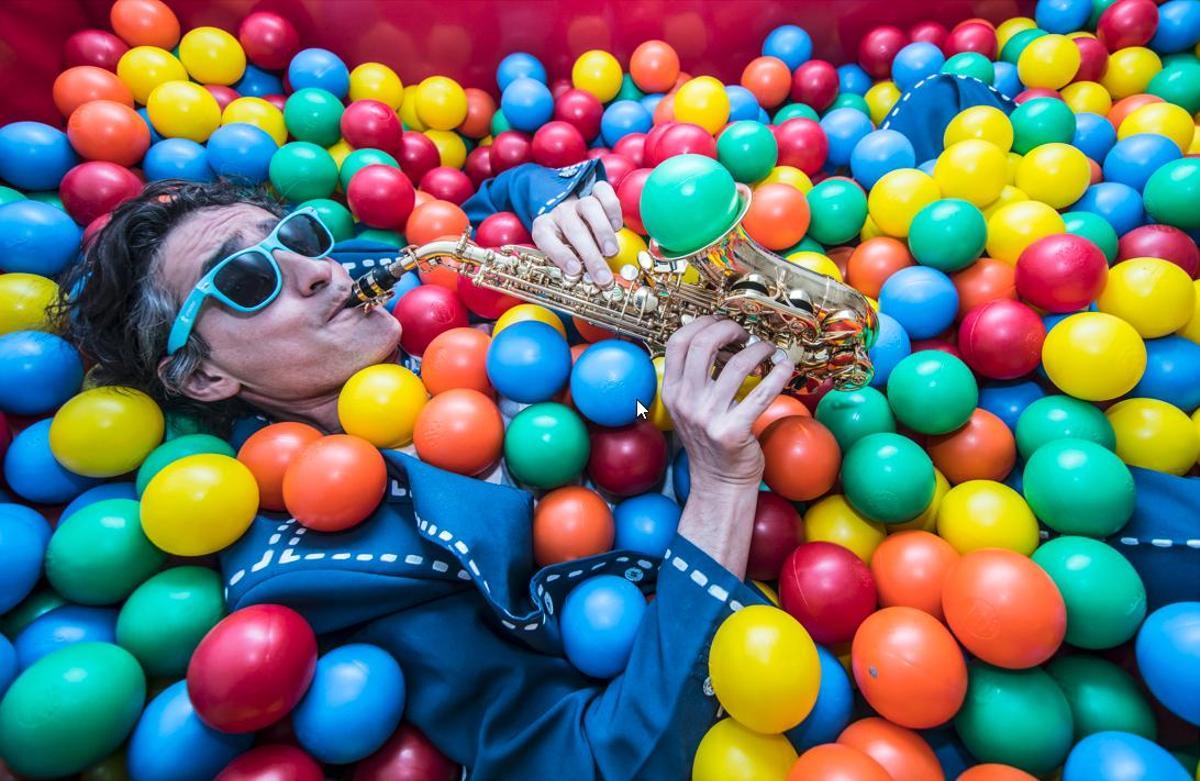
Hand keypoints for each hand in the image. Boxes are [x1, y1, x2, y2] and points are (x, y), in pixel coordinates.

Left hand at [530, 180, 622, 287]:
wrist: (571, 215)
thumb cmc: (567, 244)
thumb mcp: (562, 256)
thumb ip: (570, 267)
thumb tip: (586, 282)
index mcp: (544, 228)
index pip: (545, 238)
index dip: (559, 254)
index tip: (575, 271)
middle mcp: (559, 213)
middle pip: (574, 229)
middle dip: (590, 255)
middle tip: (603, 276)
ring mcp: (577, 201)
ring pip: (590, 208)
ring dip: (602, 232)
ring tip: (612, 252)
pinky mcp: (595, 192)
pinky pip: (603, 192)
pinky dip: (613, 209)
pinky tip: (617, 227)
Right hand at [660, 315, 794, 487]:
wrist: (719, 482)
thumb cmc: (710, 440)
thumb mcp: (690, 407)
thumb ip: (695, 377)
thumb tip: (717, 337)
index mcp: (673, 392)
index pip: (678, 342)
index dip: (702, 324)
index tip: (721, 322)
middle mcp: (686, 402)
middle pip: (704, 344)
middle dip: (730, 329)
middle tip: (746, 333)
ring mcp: (708, 417)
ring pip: (737, 363)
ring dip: (759, 349)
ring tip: (768, 350)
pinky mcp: (734, 430)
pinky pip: (762, 393)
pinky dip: (778, 373)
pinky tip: (785, 366)